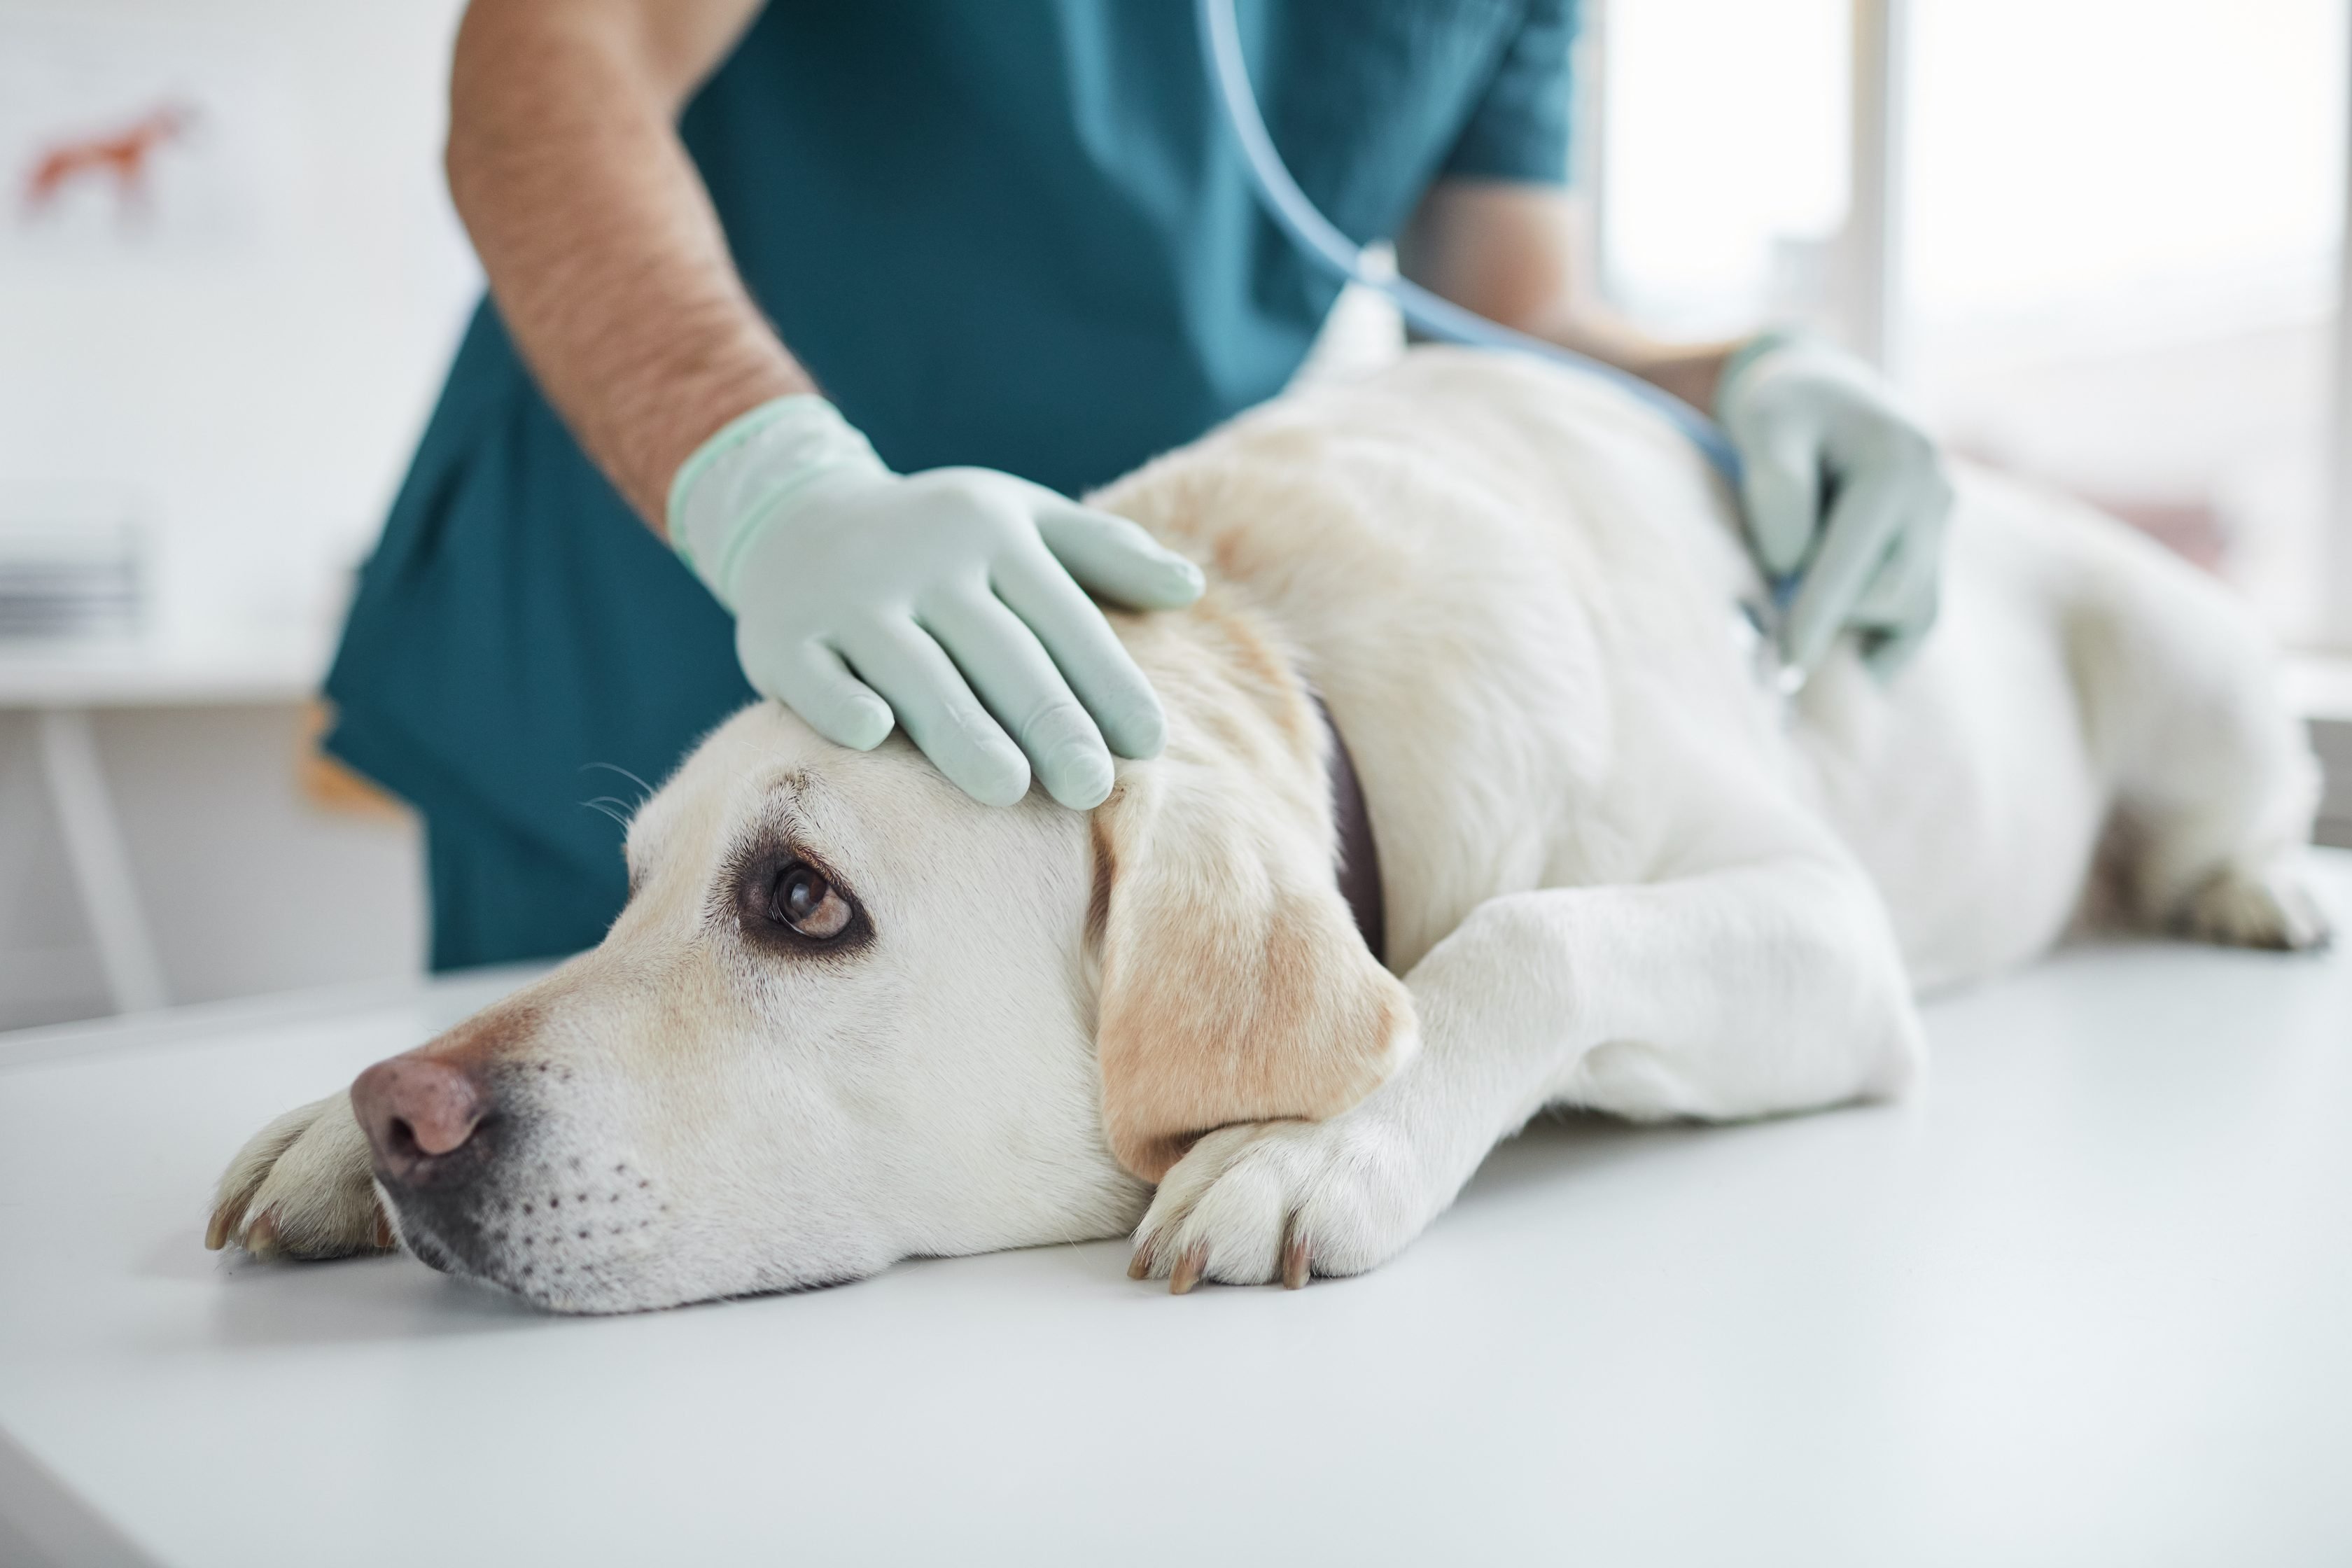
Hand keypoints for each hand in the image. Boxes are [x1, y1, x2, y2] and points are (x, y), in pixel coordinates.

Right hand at [669, 397, 1203, 808]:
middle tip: (1091, 787)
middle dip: (1047, 719)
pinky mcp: (783, 636)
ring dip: (958, 726)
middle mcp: (922, 560)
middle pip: (996, 649)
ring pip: (912, 668)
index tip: (1148, 742)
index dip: (1106, 678)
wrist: (796, 515)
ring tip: (1008, 788)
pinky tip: (874, 732)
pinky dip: (840, 700)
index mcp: (993, 532)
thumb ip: (1107, 552)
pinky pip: (815, 675)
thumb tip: (1192, 587)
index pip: (1062, 614)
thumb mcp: (1023, 519)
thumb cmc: (941, 537)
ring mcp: (849, 598)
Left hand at [1717, 335, 1953, 677]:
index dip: (1815, 617)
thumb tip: (1792, 570)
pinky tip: (1841, 658)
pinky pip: (1920, 616)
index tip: (1783, 666)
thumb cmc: (1783, 409)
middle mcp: (1935, 496)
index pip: (1854, 561)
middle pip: (1888, 593)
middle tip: (1768, 610)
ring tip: (1796, 607)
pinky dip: (1881, 644)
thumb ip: (1777, 491)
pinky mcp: (1935, 550)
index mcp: (1897, 464)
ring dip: (1850, 622)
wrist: (1821, 391)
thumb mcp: (1764, 426)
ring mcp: (1942, 526)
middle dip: (1828, 613)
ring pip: (1908, 610)